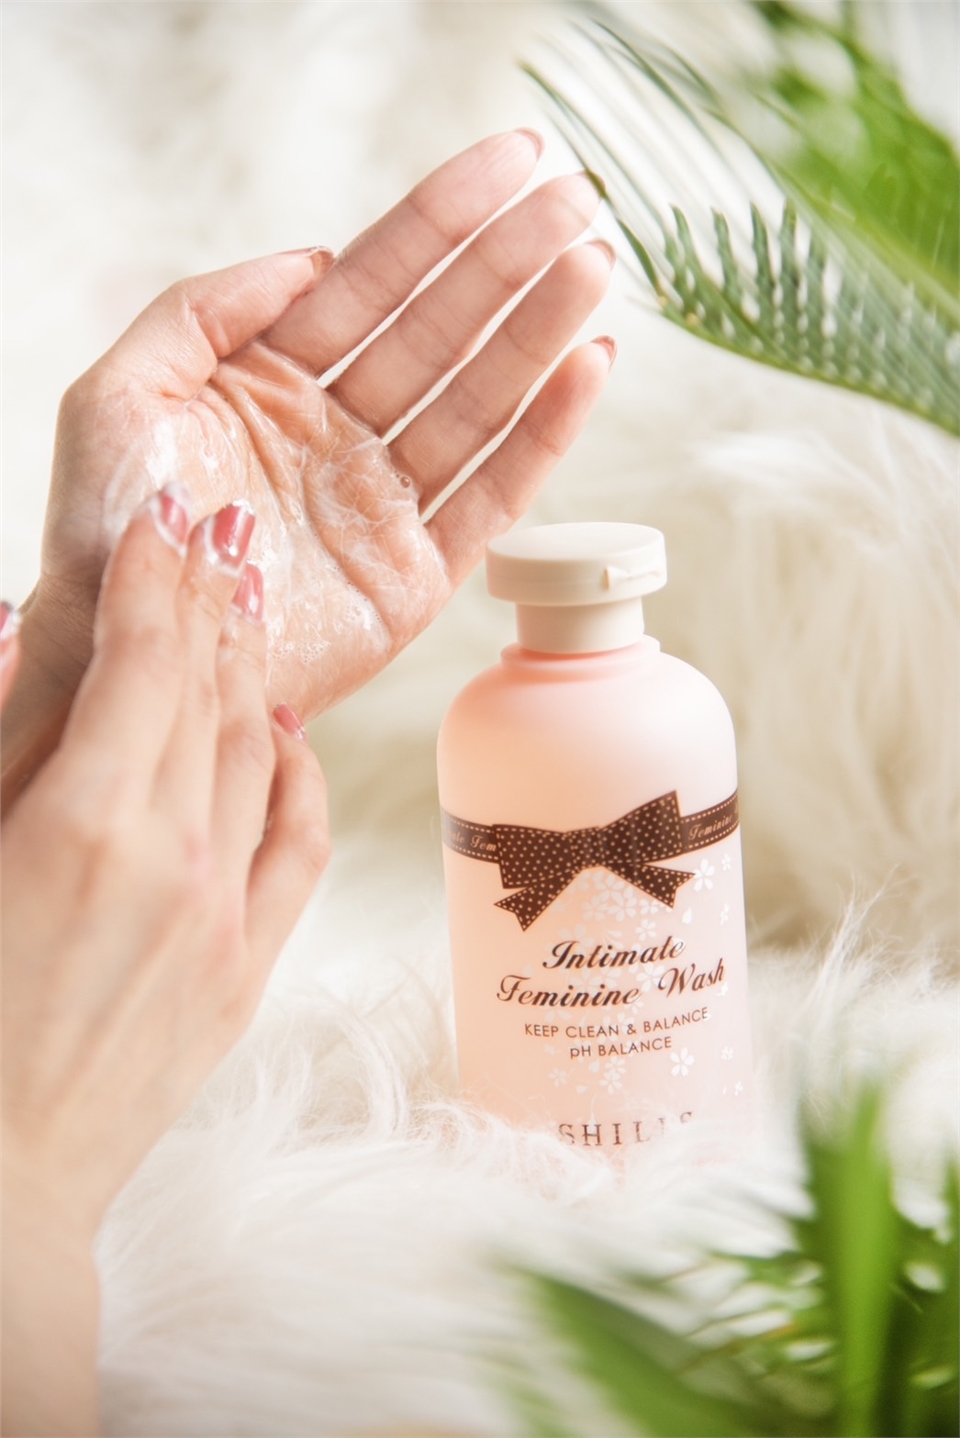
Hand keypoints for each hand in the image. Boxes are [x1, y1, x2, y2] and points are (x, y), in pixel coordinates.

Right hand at [2, 490, 328, 1434]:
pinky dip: (296, 779)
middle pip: (208, 693)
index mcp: (81, 825)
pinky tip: (286, 736)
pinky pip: (298, 848)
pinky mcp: (244, 973)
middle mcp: (174, 858)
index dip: (155, 579)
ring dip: (248, 676)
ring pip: (254, 756)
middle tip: (211, 540)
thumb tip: (17, 638)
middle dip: (207, 605)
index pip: (143, 660)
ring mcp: (222, 918)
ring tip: (241, 616)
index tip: (162, 522)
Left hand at [16, 132, 611, 752]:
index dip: (444, 219)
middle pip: (442, 329)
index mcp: (275, 380)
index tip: (514, 160)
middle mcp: (340, 432)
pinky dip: (543, 437)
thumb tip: (312, 258)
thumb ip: (200, 309)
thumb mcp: (120, 394)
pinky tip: (584, 370)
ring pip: (479, 401)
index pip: (376, 279)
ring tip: (592, 267)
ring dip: (538, 333)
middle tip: (579, 201)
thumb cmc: (108, 536)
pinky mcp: (416, 576)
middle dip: (509, 263)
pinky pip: (492, 496)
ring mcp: (383, 503)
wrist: (134, 654)